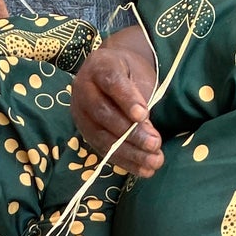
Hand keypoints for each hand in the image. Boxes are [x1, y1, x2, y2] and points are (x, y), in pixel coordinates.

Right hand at [72, 27, 163, 176]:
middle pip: (105, 114)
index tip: (143, 115)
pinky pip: (103, 150)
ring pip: (103, 137)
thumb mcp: (137, 75)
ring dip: (130, 153)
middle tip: (155, 144)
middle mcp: (83, 90)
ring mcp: (81, 114)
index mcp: (99, 67)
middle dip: (131, 133)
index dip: (127, 100)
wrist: (108, 72)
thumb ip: (141, 97)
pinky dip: (125, 161)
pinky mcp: (85, 133)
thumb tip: (147, 131)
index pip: (112, 82)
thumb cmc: (128, 72)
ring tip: (154, 162)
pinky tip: (144, 169)